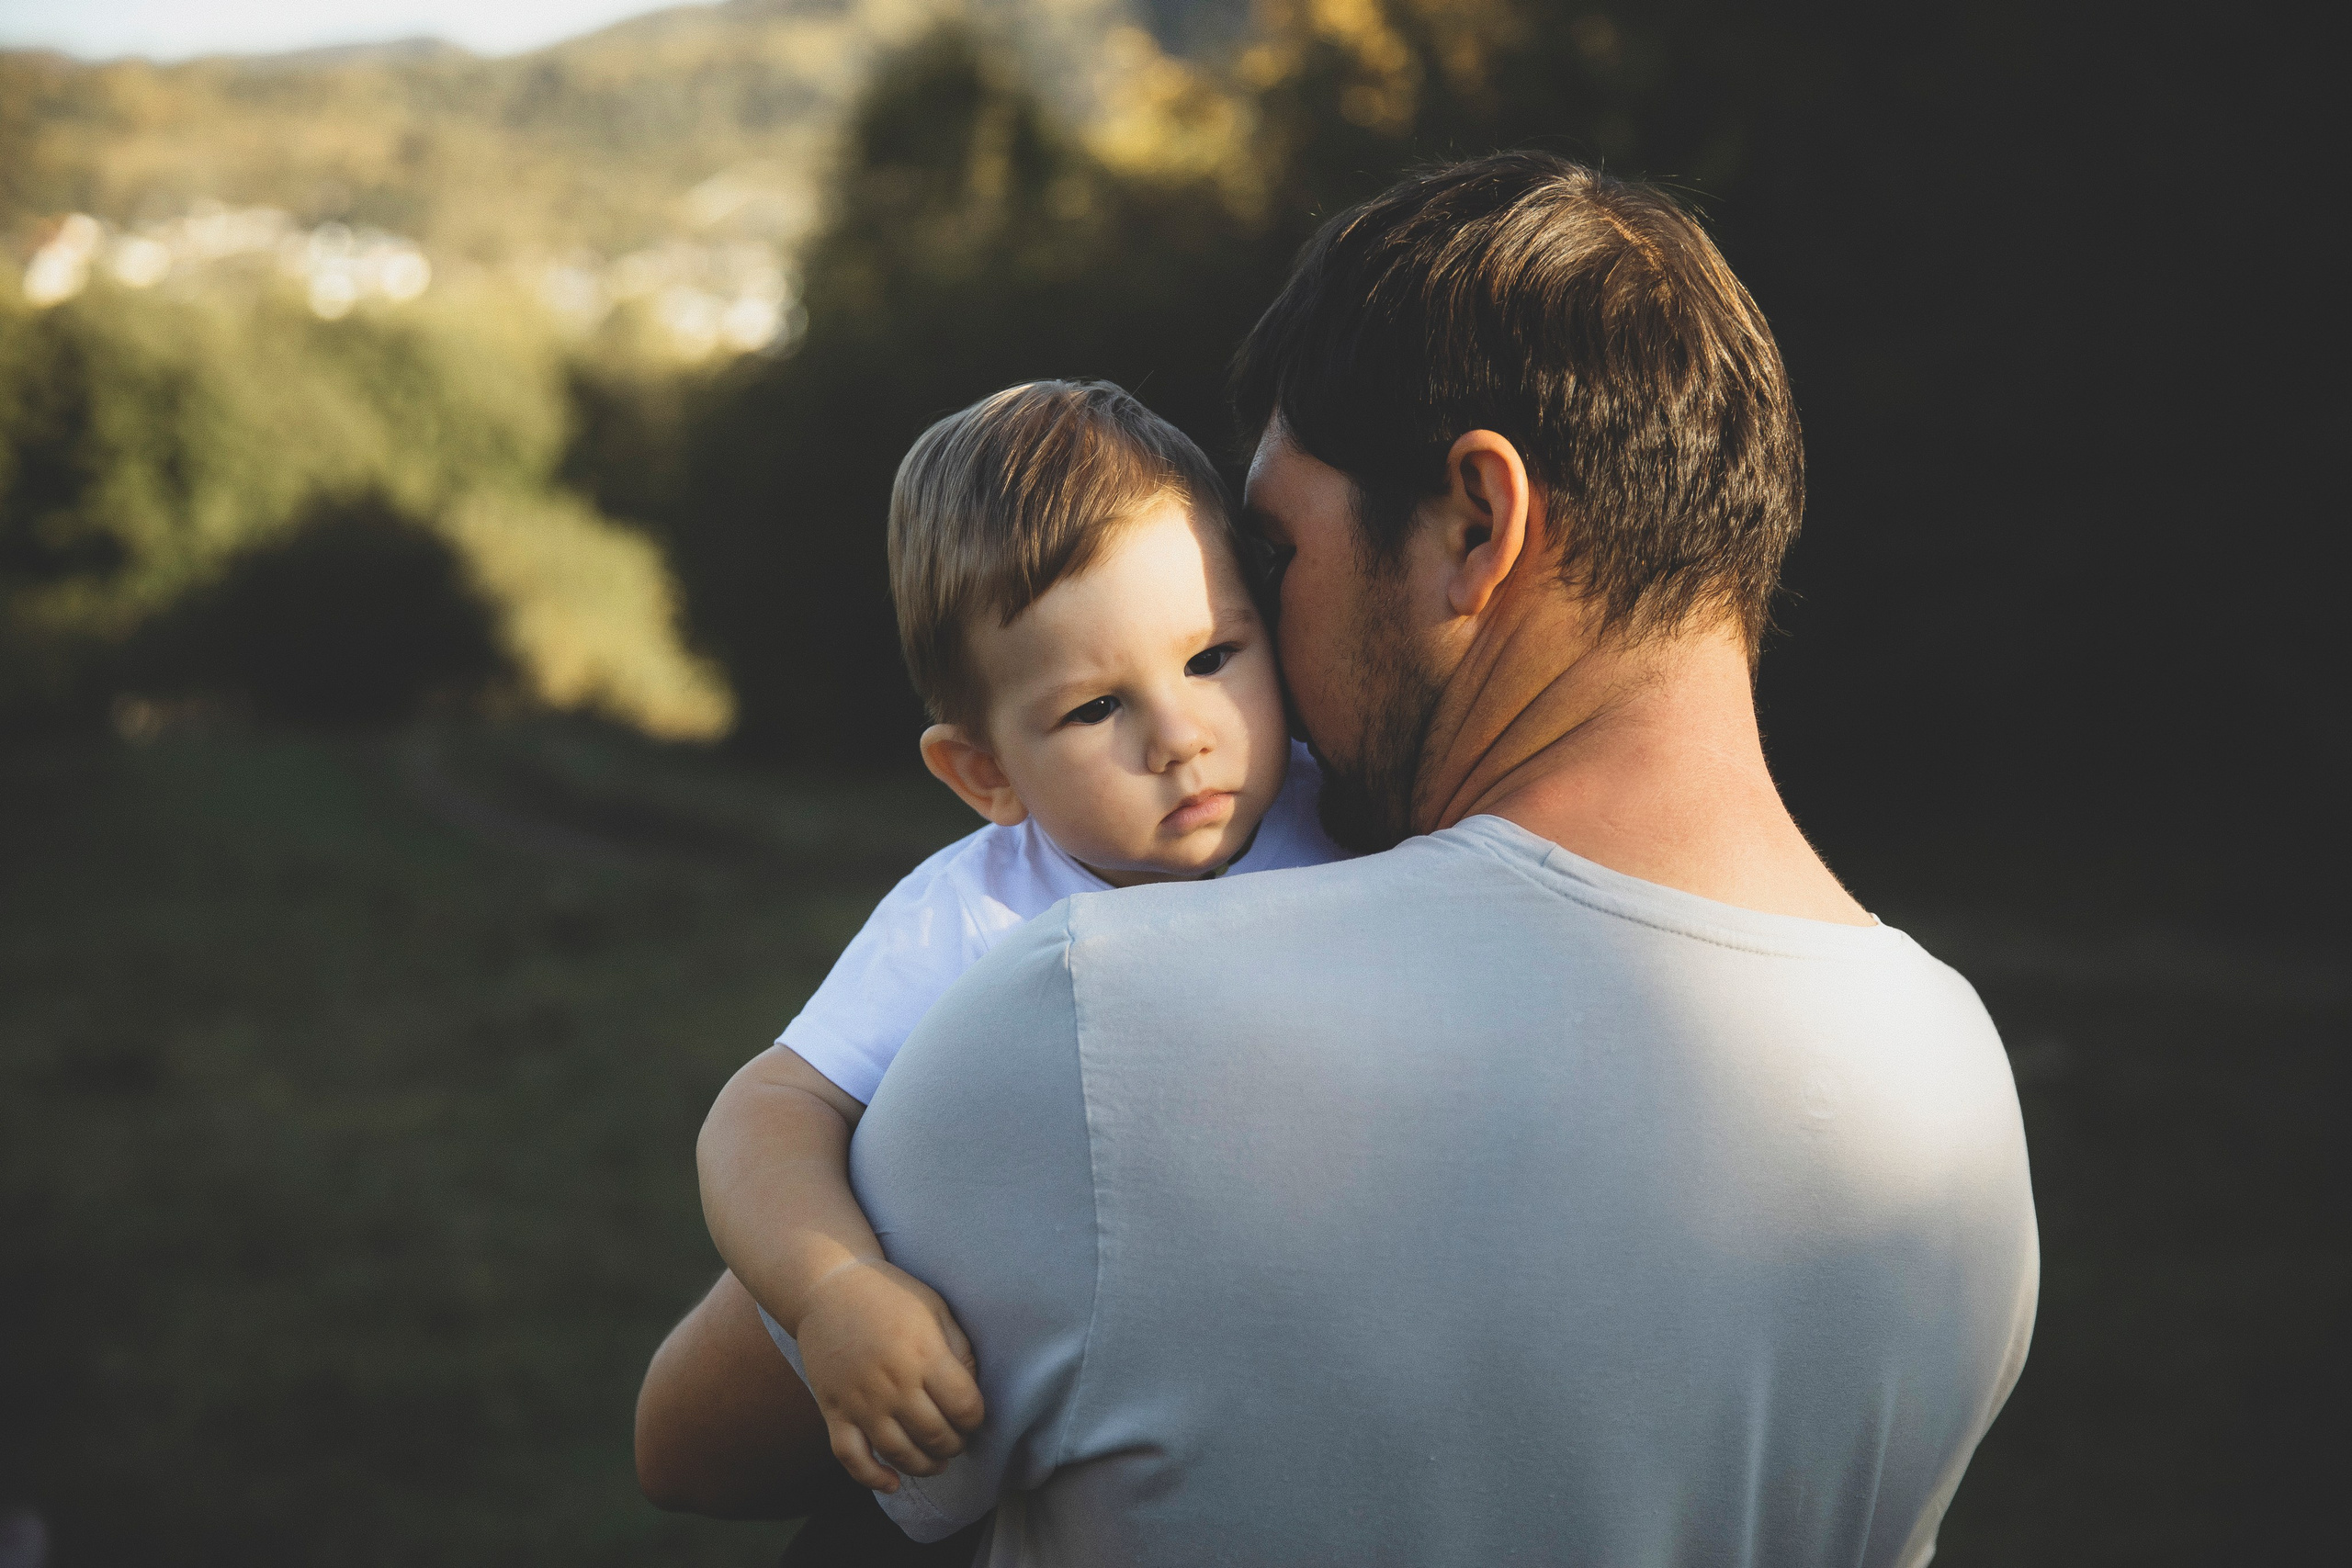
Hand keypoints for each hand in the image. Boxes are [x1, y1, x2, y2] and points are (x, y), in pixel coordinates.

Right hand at [794, 1259, 985, 1492]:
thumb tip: (973, 1392)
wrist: (827, 1287)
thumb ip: (960, 1350)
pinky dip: (872, 1477)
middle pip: (936, 1435)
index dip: (977, 1419)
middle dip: (955, 1445)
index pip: (964, 1408)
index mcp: (924, 1355)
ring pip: (899, 1453)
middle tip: (958, 1439)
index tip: (974, 1417)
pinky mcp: (834, 1411)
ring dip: (925, 1466)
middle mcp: (893, 1384)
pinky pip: (851, 1457)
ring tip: (936, 1460)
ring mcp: (861, 1401)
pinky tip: (892, 1482)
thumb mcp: (936, 1310)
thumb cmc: (889, 1295)